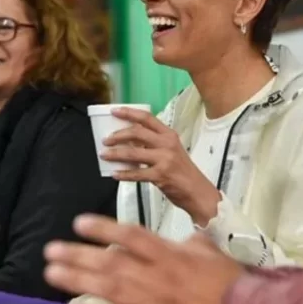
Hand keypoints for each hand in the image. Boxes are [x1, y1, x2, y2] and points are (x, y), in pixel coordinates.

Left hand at [44, 214, 244, 303]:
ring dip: (76, 278)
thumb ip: (191, 244)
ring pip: (107, 287)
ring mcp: (152, 302)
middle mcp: (156, 275)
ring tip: (52, 272)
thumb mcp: (211, 254)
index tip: (80, 223)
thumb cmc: (232, 287)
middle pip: (110, 260)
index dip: (103, 228)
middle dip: (77, 254)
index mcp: (170, 254)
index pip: (130, 235)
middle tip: (52, 250)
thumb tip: (185, 239)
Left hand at [101, 108, 220, 224]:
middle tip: (106, 140)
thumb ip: (154, 144)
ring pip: (133, 153)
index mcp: (169, 135)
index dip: (129, 113)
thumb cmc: (183, 172)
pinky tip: (115, 174)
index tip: (114, 111)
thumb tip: (129, 143)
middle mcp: (167, 144)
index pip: (147, 118)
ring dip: (116, 154)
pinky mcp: (160, 176)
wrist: (198, 192)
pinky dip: (124, 174)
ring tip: (105, 155)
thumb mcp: (172, 151)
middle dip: (118, 135)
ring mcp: (164, 159)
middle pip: (137, 133)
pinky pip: (136, 173)